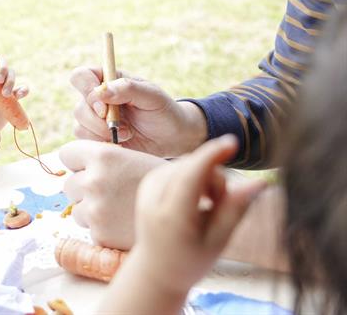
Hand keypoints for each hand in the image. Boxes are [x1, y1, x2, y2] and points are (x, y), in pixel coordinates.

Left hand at [59, 140, 166, 248]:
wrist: (189, 215)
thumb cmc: (161, 182)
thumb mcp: (131, 158)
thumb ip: (102, 159)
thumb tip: (74, 163)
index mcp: (103, 155)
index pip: (67, 154)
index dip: (78, 162)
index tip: (88, 168)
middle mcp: (94, 180)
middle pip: (69, 184)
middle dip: (84, 189)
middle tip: (111, 193)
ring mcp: (95, 209)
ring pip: (77, 209)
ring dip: (92, 211)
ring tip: (120, 210)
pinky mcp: (99, 234)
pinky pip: (90, 230)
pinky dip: (104, 230)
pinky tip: (124, 225)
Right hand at [69, 66, 206, 157]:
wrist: (171, 138)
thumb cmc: (162, 110)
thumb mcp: (152, 95)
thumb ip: (127, 89)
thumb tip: (101, 92)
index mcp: (107, 80)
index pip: (80, 76)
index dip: (86, 89)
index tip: (103, 107)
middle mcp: (96, 98)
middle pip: (79, 107)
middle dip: (98, 121)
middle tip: (121, 127)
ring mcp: (93, 119)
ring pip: (80, 126)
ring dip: (103, 134)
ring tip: (127, 134)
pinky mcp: (95, 138)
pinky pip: (86, 141)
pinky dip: (103, 144)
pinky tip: (121, 143)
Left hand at [129, 135, 266, 294]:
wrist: (157, 268)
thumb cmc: (193, 259)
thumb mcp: (219, 240)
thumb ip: (236, 208)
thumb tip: (261, 182)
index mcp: (171, 218)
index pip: (190, 177)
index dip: (211, 156)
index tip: (232, 142)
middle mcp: (153, 197)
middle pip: (195, 167)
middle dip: (217, 179)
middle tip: (221, 206)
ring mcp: (148, 186)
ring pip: (190, 162)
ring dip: (207, 178)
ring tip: (208, 206)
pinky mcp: (150, 179)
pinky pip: (182, 165)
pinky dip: (196, 176)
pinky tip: (197, 199)